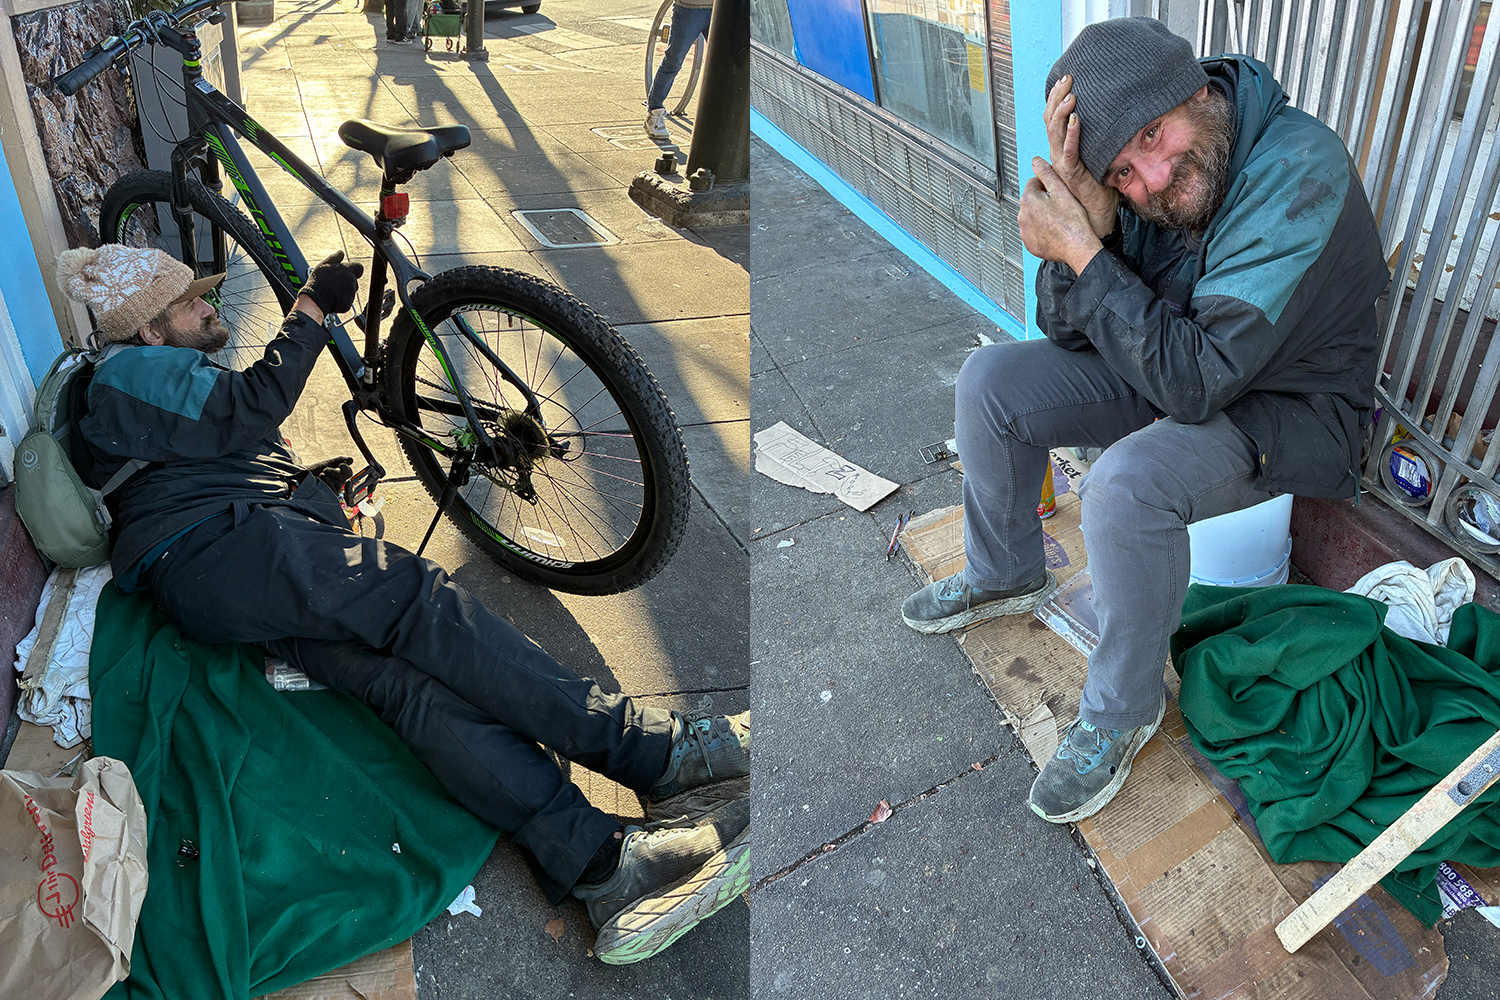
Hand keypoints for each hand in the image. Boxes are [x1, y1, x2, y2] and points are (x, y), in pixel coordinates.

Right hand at [299, 251, 363, 315]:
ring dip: (343, 292)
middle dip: (346, 282)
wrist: (315, 300)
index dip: (354, 270)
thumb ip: (334, 258)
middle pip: (354, 281)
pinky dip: (341, 301)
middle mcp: (352, 281)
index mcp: (347, 270)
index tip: (348, 272)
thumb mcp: (323, 265)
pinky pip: (347, 302)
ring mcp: (351, 293)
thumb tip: (341, 252)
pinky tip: (332, 299)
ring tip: (331, 292)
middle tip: (333, 284)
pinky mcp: (349, 304)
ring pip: (350, 292)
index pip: (359, 268)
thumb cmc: (318, 281)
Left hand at [307, 455, 354, 491]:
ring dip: (328, 476)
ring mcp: (334, 489)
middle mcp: (339, 482)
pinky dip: (327, 483)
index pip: (349, 472)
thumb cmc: (316, 469)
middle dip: (333, 472)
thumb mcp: (328, 463)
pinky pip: (333, 490)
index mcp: (340, 474)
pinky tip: (321, 480)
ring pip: (338, 483)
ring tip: (321, 475)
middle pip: (343, 477)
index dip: (346, 469)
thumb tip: (351, 460)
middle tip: (325, 470)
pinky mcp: (330, 496)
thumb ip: (340, 460)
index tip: (341, 465)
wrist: (303, 475)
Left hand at [1018, 158, 1101, 274]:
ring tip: (1059, 219)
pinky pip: (1033, 232)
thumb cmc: (1072, 221)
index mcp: (1028, 199)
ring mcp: (1024, 231)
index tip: (1058, 192)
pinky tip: (1054, 230)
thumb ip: (1047, 173)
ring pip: (1032, 216)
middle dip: (1044, 200)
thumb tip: (1036, 161)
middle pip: (1032, 200)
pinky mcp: (1029, 244)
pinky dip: (1042, 230)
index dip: (1048, 185)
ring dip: (1042, 215)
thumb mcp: (1062, 190)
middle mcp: (1022, 216)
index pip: (1034, 183)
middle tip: (1061, 206)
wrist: (1077, 248)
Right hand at [1045, 75, 1118, 237]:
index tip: (1066, 79)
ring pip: (1054, 132)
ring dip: (1062, 111)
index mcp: (1062, 148)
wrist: (1097, 214)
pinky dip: (1072, 134)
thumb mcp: (1100, 156)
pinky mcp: (1071, 173)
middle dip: (1057, 96)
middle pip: (1050, 119)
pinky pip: (1068, 151)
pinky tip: (1076, 118)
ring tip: (1071, 95)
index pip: (1054, 118)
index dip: (1056, 97)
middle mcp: (1058, 153)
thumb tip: (1115, 117)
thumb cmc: (1100, 189)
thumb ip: (1099, 139)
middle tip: (1067, 78)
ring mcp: (1062, 163)